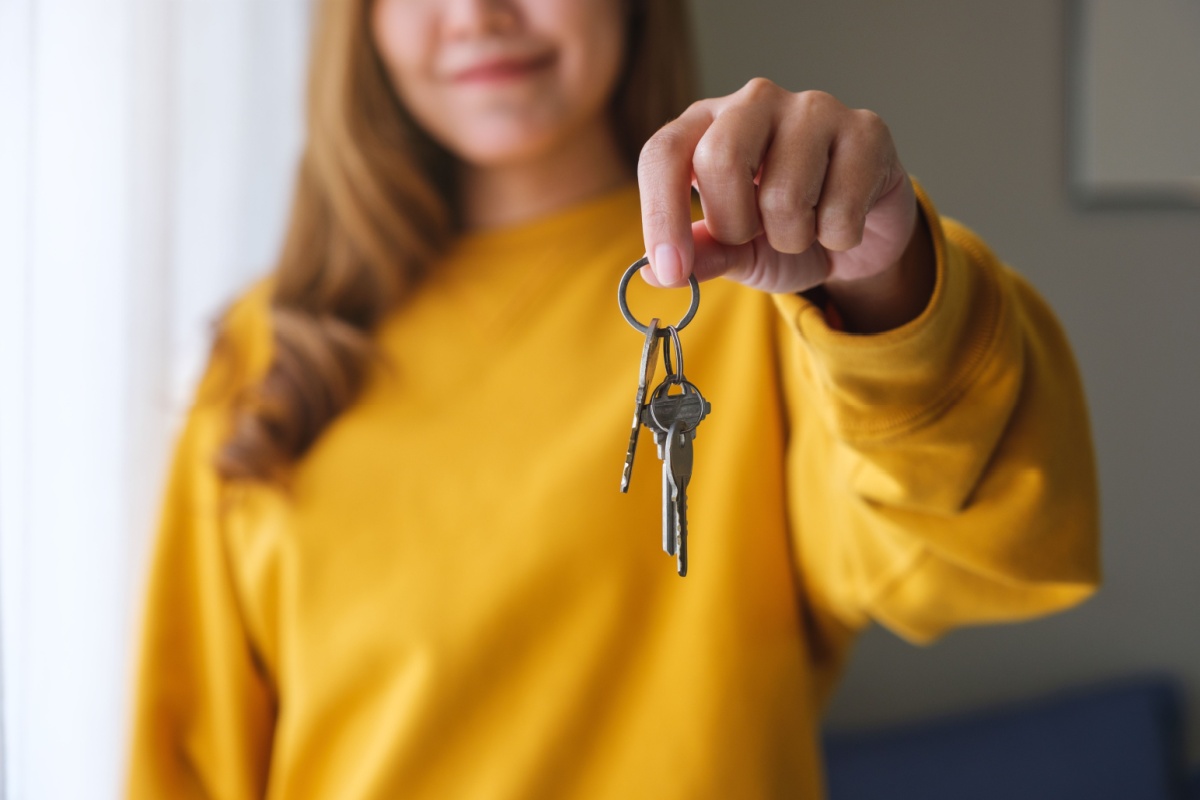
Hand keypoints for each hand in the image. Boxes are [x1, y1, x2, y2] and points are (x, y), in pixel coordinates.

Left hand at [637, 78, 933, 331]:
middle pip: (721, 159)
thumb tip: (655, 271)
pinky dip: (838, 238)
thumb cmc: (782, 232)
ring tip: (804, 227)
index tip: (671, 269)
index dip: (661, 214)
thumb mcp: (735, 251)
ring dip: (792, 238)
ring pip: (784, 194)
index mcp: (705, 124)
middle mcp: (755, 102)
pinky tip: (840, 219)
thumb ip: (702, 254)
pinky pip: (840, 209)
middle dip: (735, 224)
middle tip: (755, 235)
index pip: (663, 153)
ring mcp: (813, 108)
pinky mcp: (866, 129)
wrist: (852, 236)